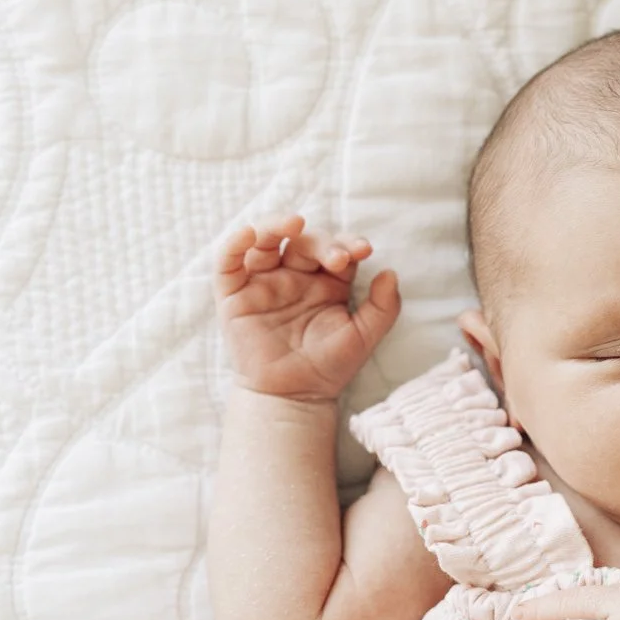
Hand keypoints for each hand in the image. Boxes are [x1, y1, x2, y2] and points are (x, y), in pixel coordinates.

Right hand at [215, 216, 400, 401]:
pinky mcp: (234, 295)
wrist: (295, 397)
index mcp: (326, 282)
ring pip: (265, 241)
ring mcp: (263, 283)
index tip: (363, 249)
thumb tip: (390, 272)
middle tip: (338, 258)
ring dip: (277, 225)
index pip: (337, 249)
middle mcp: (294, 277)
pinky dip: (235, 244)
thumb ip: (384, 307)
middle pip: (304, 242)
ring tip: (295, 223)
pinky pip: (228, 263)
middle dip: (322, 243)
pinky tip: (250, 234)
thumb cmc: (328, 367)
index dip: (349, 243)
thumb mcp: (364, 336)